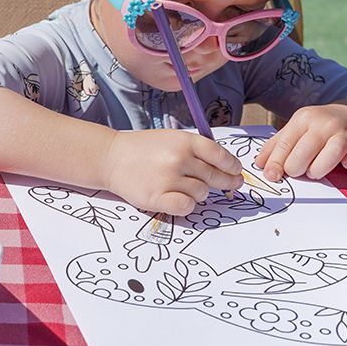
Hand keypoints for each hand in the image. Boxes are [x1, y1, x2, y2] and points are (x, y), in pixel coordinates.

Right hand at [105, 130, 243, 216]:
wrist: (110, 157)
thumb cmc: (143, 149)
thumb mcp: (172, 139)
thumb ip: (197, 150)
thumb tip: (228, 170)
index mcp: (185, 141)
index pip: (222, 156)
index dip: (233, 167)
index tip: (236, 172)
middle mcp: (179, 159)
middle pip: (216, 177)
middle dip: (225, 183)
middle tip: (230, 186)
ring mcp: (168, 178)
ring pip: (202, 193)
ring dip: (198, 193)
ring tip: (183, 187)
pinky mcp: (157, 197)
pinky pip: (187, 207)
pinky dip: (187, 205)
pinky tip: (179, 199)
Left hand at [255, 101, 346, 182]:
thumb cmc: (320, 127)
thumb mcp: (296, 129)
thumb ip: (277, 145)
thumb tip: (259, 164)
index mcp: (303, 119)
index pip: (285, 144)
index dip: (276, 163)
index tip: (271, 176)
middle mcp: (324, 123)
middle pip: (304, 151)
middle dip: (296, 168)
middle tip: (298, 172)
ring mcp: (345, 131)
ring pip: (331, 154)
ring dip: (320, 169)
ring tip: (315, 172)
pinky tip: (346, 164)